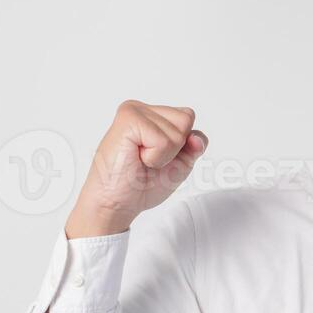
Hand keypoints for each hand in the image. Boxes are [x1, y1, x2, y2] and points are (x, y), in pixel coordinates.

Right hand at [64, 101, 207, 238]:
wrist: (116, 203)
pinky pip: (163, 140)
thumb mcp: (180, 164)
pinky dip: (155, 157)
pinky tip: (136, 158)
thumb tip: (196, 137)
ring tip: (140, 160)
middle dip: (174, 148)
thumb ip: (194, 146)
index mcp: (151, 115)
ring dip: (163, 155)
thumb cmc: (142, 185)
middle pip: (186, 119)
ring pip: (177, 130)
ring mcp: (133, 111)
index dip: (182, 145)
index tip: (157, 158)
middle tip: (148, 160)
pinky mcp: (127, 119)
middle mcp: (142, 109)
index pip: (187, 118)